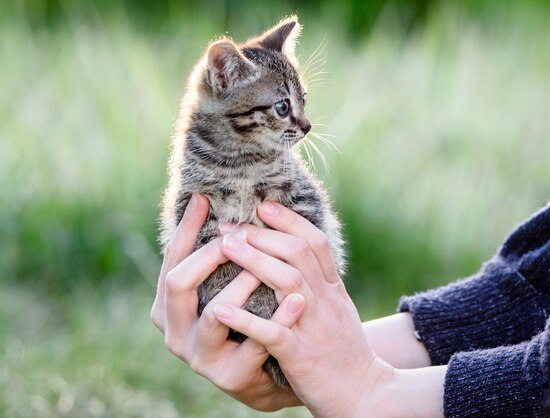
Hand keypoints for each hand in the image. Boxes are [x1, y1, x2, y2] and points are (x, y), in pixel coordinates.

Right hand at [150, 194, 303, 410]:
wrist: (270, 375)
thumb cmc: (246, 318)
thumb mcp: (225, 286)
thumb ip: (215, 254)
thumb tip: (204, 198)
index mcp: (168, 308)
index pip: (171, 261)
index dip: (186, 229)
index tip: (203, 198)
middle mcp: (175, 333)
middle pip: (179, 283)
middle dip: (209, 254)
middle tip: (238, 235)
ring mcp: (200, 358)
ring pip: (214, 313)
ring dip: (242, 284)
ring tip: (266, 266)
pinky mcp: (230, 377)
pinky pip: (254, 343)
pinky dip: (277, 318)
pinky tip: (297, 300)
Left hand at [214, 202, 400, 416]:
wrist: (367, 395)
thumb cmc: (346, 352)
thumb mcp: (339, 310)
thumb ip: (321, 283)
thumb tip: (298, 256)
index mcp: (333, 290)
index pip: (315, 243)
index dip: (289, 220)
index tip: (263, 205)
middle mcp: (326, 302)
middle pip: (297, 254)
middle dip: (262, 234)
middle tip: (230, 224)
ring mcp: (315, 328)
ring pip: (288, 283)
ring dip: (254, 260)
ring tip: (225, 245)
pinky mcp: (304, 357)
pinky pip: (275, 333)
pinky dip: (249, 320)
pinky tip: (223, 309)